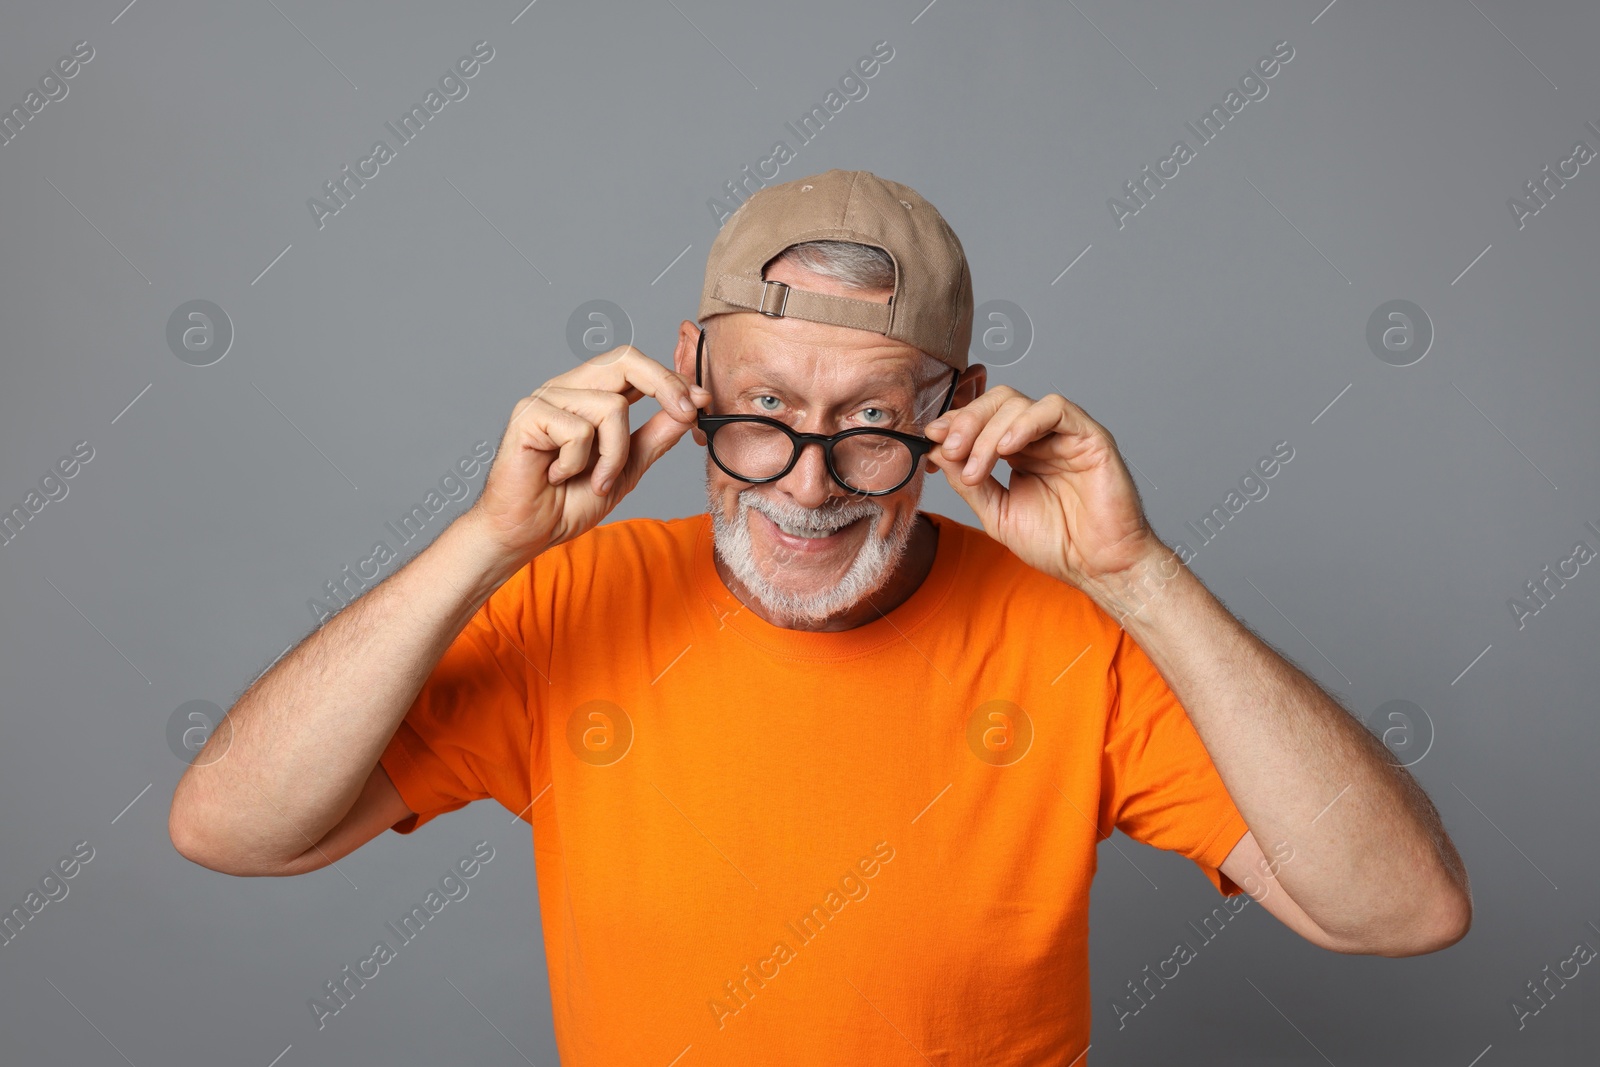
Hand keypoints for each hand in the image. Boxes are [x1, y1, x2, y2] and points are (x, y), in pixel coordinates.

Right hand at [467, 346, 709, 566]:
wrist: (527, 533)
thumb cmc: (567, 501)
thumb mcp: (627, 468)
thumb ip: (656, 437)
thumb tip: (692, 407)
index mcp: (591, 395)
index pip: (635, 366)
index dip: (671, 377)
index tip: (701, 402)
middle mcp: (569, 389)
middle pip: (624, 359)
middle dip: (665, 384)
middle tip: (687, 413)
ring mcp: (546, 398)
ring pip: (611, 406)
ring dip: (613, 456)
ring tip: (593, 480)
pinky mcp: (528, 415)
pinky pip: (579, 430)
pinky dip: (578, 463)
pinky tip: (557, 475)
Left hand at [923, 385, 1161, 588]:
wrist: (1097, 567)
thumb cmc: (1057, 544)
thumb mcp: (997, 513)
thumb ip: (968, 482)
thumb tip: (936, 451)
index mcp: (1019, 453)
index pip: (982, 420)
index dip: (955, 424)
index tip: (930, 440)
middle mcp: (1040, 438)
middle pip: (996, 402)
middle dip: (966, 422)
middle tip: (949, 450)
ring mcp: (1064, 435)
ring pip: (1018, 404)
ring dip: (988, 431)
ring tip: (976, 467)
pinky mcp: (1089, 437)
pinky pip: (1055, 409)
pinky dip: (1026, 422)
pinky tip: (1008, 447)